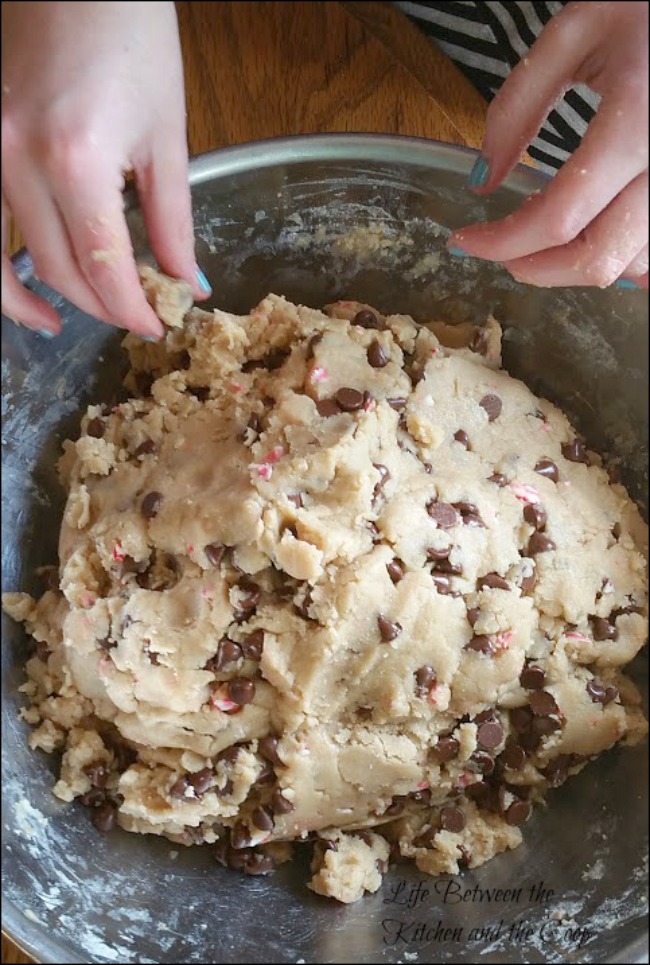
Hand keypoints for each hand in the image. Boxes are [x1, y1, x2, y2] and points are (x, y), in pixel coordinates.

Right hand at [1, 1, 208, 338]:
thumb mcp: (165, 136)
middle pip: (57, 269)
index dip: (131, 309)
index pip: (104, 268)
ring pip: (2, 255)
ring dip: (29, 298)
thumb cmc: (130, 35)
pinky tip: (20, 276)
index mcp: (76, 160)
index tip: (154, 324)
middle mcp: (18, 160)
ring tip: (52, 323)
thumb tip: (184, 280)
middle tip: (129, 317)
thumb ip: (172, 222)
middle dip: (98, 306)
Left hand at [448, 1, 648, 289]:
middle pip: (597, 258)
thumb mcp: (575, 32)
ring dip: (576, 262)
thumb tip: (480, 177)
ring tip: (544, 224)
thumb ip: (519, 104)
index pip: (559, 217)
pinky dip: (616, 253)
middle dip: (537, 269)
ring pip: (629, 263)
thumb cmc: (645, 4)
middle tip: (501, 253)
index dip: (502, 242)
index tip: (465, 241)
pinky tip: (588, 227)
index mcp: (636, 120)